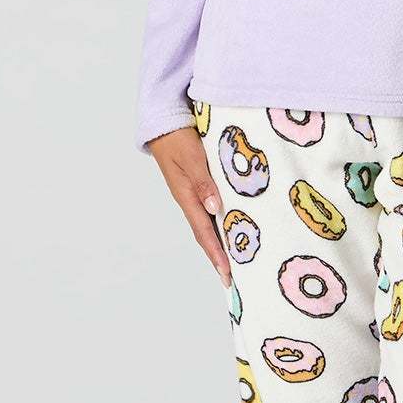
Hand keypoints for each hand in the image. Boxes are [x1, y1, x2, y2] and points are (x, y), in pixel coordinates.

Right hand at [144, 125, 231, 286]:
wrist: (164, 122)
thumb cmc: (177, 137)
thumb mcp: (191, 157)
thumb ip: (203, 181)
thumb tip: (215, 208)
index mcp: (186, 196)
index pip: (204, 231)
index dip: (216, 254)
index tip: (227, 274)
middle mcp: (191, 199)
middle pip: (207, 234)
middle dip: (219, 257)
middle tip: (233, 280)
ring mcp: (194, 193)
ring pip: (210, 223)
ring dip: (222, 242)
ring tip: (238, 261)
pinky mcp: (200, 184)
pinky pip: (213, 209)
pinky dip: (223, 222)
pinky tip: (234, 226)